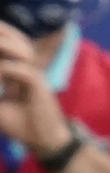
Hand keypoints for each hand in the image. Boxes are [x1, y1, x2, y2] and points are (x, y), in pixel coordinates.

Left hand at [0, 22, 73, 155]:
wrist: (42, 139)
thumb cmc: (20, 123)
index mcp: (16, 69)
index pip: (8, 44)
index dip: (2, 35)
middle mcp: (27, 67)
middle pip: (17, 40)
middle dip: (3, 33)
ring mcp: (35, 73)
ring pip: (21, 49)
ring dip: (3, 45)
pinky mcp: (39, 83)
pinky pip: (19, 69)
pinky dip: (4, 69)